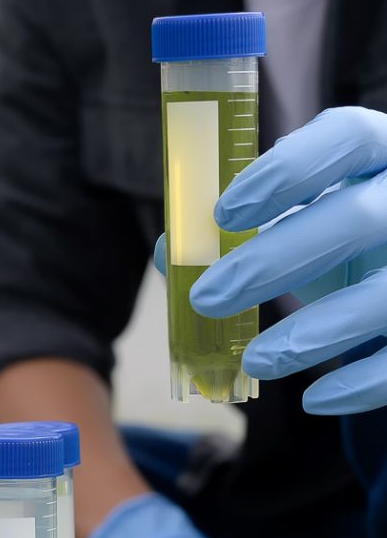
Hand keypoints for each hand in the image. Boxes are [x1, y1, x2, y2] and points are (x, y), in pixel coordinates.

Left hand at [187, 106, 386, 413]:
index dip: (288, 170)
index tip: (224, 213)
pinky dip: (359, 383)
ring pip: (383, 296)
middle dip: (274, 261)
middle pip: (357, 220)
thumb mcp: (300, 221)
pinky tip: (314, 400)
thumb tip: (171, 253)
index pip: (349, 137)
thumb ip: (237, 229)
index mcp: (380, 155)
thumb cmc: (343, 240)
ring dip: (312, 333)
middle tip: (206, 298)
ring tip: (255, 359)